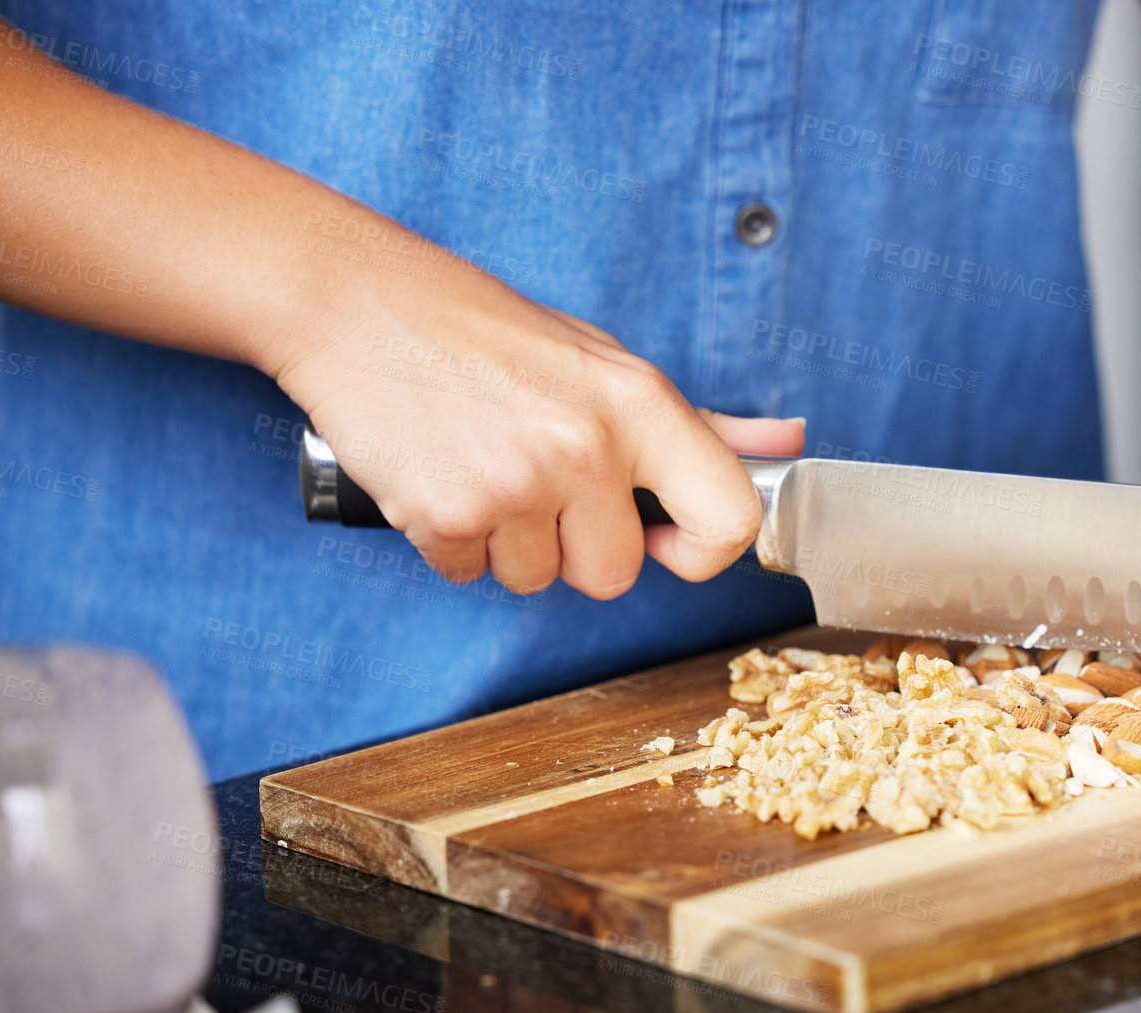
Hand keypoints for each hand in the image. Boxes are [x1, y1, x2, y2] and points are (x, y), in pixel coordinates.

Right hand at [273, 249, 802, 598]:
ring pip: (536, 581)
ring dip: (508, 543)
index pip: (729, 520)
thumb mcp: (602, 361)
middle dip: (575, 547)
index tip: (665, 540)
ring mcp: (513, 485)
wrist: (354, 303)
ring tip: (480, 463)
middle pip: (615, 575)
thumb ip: (696, 422)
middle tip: (537, 481)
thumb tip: (786, 443)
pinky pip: (468, 575)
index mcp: (639, 403)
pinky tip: (440, 474)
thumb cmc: (484, 332)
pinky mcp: (444, 515)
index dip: (703, 552)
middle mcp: (585, 447)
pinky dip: (452, 542)